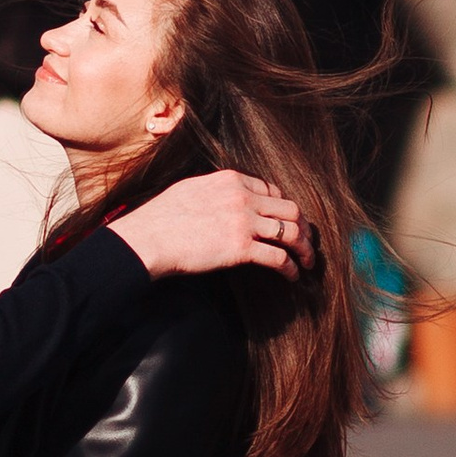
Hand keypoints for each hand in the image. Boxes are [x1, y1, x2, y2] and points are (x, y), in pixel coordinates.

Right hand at [110, 169, 307, 279]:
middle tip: (307, 243)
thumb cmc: (160, 218)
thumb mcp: (191, 190)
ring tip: (308, 262)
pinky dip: (291, 268)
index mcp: (231, 180)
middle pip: (290, 209)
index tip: (287, 221)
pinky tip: (293, 276)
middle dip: (303, 227)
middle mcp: (242, 197)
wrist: (147, 239)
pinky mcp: (241, 248)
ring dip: (305, 249)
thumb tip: (223, 198)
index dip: (284, 207)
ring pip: (291, 232)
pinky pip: (279, 257)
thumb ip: (215, 191)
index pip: (272, 190)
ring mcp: (244, 222)